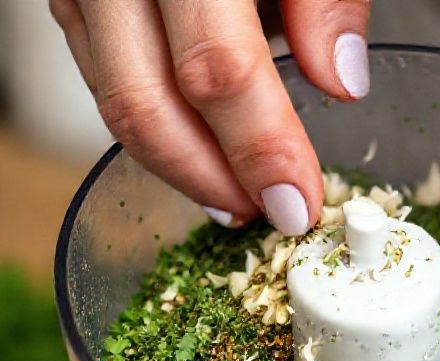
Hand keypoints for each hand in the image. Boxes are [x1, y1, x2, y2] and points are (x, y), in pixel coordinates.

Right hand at [50, 0, 371, 234]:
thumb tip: (339, 82)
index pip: (218, 67)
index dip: (260, 147)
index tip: (298, 201)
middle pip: (144, 99)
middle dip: (209, 177)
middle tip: (263, 215)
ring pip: (112, 97)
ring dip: (175, 163)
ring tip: (233, 196)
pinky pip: (100, 73)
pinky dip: (149, 120)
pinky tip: (195, 146)